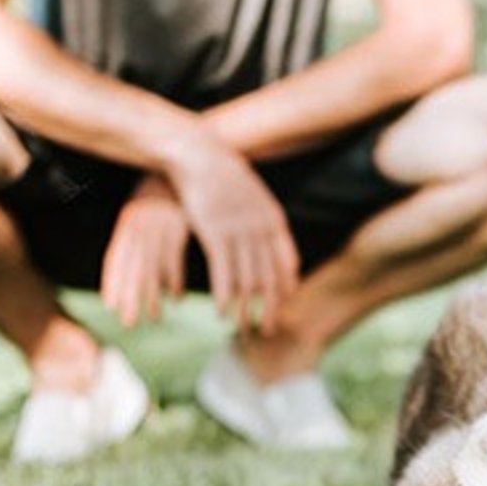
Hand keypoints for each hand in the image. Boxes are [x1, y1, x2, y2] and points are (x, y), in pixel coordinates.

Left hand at [100, 174, 188, 326]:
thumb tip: (139, 254)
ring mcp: (159, 225)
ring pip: (150, 268)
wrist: (188, 157)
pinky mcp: (180, 224)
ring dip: (150, 295)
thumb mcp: (148, 207)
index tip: (111, 306)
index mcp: (129, 221)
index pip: (116, 258)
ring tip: (152, 318)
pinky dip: (173, 278)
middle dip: (129, 297)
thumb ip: (141, 230)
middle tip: (127, 323)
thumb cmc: (169, 186)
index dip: (114, 284)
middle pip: (131, 269)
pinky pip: (174, 258)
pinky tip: (175, 296)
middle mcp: (140, 225)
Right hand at [162, 131, 299, 331]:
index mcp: (273, 220)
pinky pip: (223, 272)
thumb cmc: (222, 176)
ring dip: (246, 310)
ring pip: (248, 281)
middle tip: (268, 331)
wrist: (199, 154)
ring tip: (244, 330)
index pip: (287, 263)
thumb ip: (264, 219)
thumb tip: (274, 236)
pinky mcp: (215, 234)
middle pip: (271, 279)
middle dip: (270, 309)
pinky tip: (221, 313)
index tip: (284, 308)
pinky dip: (223, 296)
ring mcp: (240, 232)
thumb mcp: (253, 195)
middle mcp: (262, 230)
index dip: (285, 288)